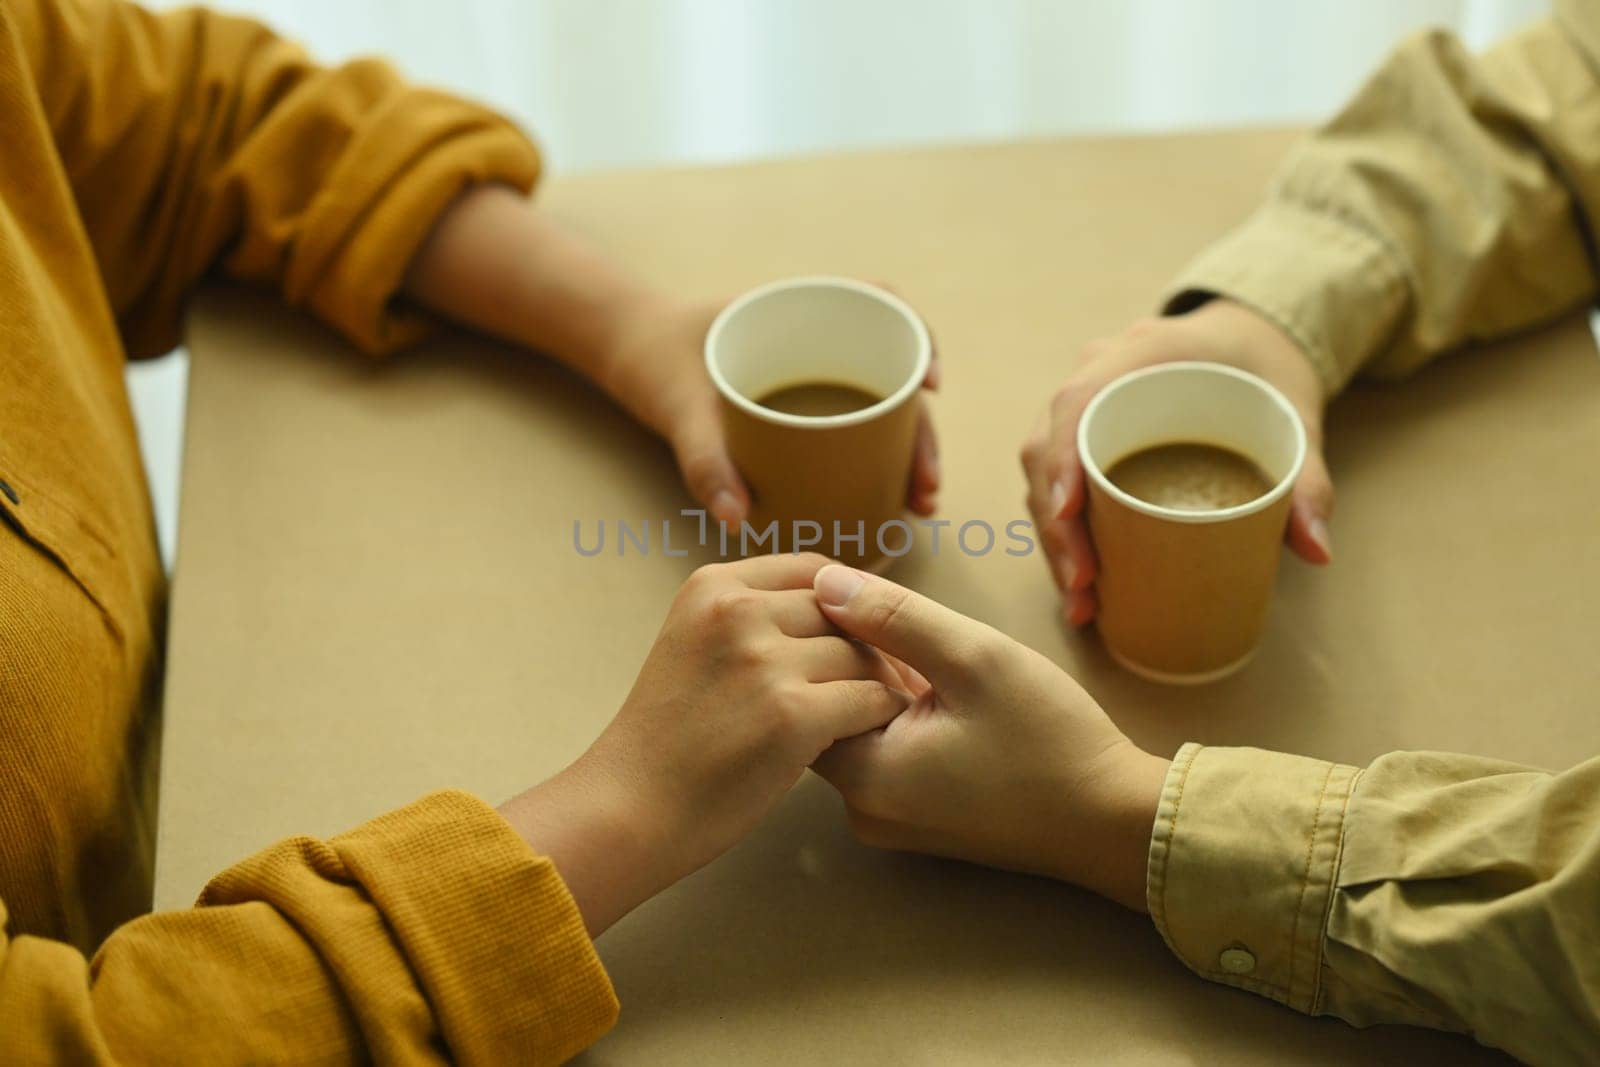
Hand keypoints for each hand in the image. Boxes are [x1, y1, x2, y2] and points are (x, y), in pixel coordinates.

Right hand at [499, 554, 910, 935]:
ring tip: (885, 715)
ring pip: (863, 657)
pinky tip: (876, 740)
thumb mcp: (694, 646)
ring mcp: (764, 661)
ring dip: (881, 688)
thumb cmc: (668, 740)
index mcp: (713, 587)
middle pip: (846, 613)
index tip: (869, 638)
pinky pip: (871, 701)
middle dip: (876, 648)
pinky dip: (882, 720)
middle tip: (897, 680)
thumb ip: (751, 619)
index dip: (854, 605)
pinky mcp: (790, 714)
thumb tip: (838, 604)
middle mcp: (737, 611)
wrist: (627, 809)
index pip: (816, 572)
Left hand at [599, 293, 940, 528]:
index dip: (919, 340)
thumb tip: (738, 519)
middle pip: (895, 375)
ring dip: (910, 454)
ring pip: (882, 408)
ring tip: (917, 505)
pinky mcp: (802, 407)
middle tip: (925, 488)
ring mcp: (815, 373)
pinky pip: (854, 427)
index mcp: (799, 308)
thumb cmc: (653, 360)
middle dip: (923, 433)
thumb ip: (704, 460)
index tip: (929, 386)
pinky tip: (889, 500)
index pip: (882, 304)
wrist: (624, 351)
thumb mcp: (676, 407)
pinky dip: (878, 460)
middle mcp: (818, 337)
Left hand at [808, 565, 1168, 910]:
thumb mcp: (974, 657)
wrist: (1115, 821)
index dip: (834, 636)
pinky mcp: (916, 819)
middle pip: (826, 710)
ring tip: (943, 664)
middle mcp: (861, 810)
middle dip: (862, 659)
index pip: (803, 689)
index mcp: (863, 777)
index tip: (885, 611)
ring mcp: (888, 820)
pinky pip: (887, 752)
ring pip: (860, 726)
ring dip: (888, 685)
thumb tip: (823, 582)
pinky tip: (950, 697)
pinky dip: (907, 715)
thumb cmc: (1052, 741)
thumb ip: (892, 616)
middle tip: (921, 634)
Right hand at [1020, 299, 1331, 625]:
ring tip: (1082, 600)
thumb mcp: (1295, 420)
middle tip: (1084, 585)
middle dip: (1057, 524)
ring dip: (1053, 537)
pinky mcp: (1085, 433)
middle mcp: (1098, 374)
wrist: (1251, 339)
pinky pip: (1056, 478)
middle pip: (1047, 446)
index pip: (1077, 400)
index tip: (1069, 512)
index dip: (1063, 456)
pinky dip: (1061, 531)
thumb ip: (1308, 481)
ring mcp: (1085, 404)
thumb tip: (1316, 553)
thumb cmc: (1266, 372)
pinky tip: (1081, 581)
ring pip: (1043, 470)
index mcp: (1142, 353)